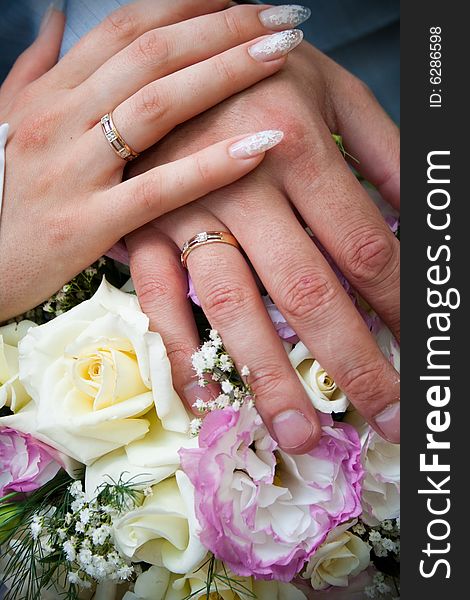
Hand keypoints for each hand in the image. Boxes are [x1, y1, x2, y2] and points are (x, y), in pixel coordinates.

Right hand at [0, 0, 301, 319]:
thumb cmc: (2, 192)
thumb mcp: (9, 119)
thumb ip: (36, 67)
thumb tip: (57, 17)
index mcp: (51, 93)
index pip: (127, 28)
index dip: (188, 6)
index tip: (240, 1)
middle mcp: (60, 119)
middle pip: (152, 54)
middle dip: (223, 29)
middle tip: (283, 18)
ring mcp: (72, 170)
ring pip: (157, 106)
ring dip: (225, 75)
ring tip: (281, 58)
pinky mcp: (85, 224)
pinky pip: (157, 189)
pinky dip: (210, 166)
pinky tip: (261, 146)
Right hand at [126, 40, 399, 452]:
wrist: (172, 51)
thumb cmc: (262, 72)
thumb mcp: (335, 90)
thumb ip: (387, 154)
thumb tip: (427, 224)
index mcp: (298, 141)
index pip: (365, 246)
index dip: (401, 306)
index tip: (422, 353)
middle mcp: (240, 182)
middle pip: (306, 290)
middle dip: (351, 363)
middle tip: (386, 423)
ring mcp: (184, 209)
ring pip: (232, 306)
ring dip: (268, 376)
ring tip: (299, 434)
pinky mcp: (143, 228)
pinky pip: (159, 300)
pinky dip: (182, 353)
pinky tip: (209, 400)